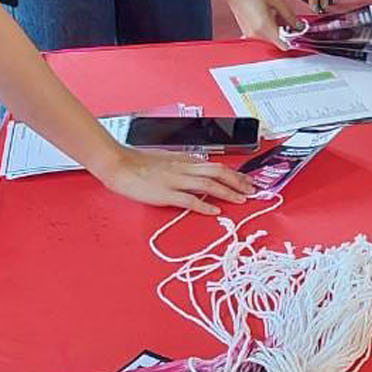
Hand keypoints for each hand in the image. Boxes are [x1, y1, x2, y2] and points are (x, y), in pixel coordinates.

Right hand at [96, 145, 253, 216]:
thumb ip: (183, 165)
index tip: (247, 181)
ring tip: (241, 200)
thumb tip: (199, 169)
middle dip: (238, 181)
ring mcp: (175, 180)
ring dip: (227, 192)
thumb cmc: (139, 163)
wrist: (118, 164)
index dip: (234, 174)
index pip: (216, 165)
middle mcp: (183, 168)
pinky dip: (203, 205)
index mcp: (184, 160)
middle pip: (218, 171)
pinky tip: (214, 210)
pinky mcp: (165, 193)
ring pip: (208, 183)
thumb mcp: (166, 160)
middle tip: (252, 191)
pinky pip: (188, 199)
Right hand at [222, 0, 298, 46]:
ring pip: (270, 39)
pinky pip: (262, 36)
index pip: (283, 44)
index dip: (293, 40)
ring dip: (276, 30)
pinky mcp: (247, 33)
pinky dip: (268, 29)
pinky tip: (266, 16)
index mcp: (263, 26)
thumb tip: (297, 24)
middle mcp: (256, 34)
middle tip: (285, 19)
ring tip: (273, 15)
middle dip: (284, 33)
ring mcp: (250, 35)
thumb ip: (289, 13)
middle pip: (277, 42)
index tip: (297, 33)